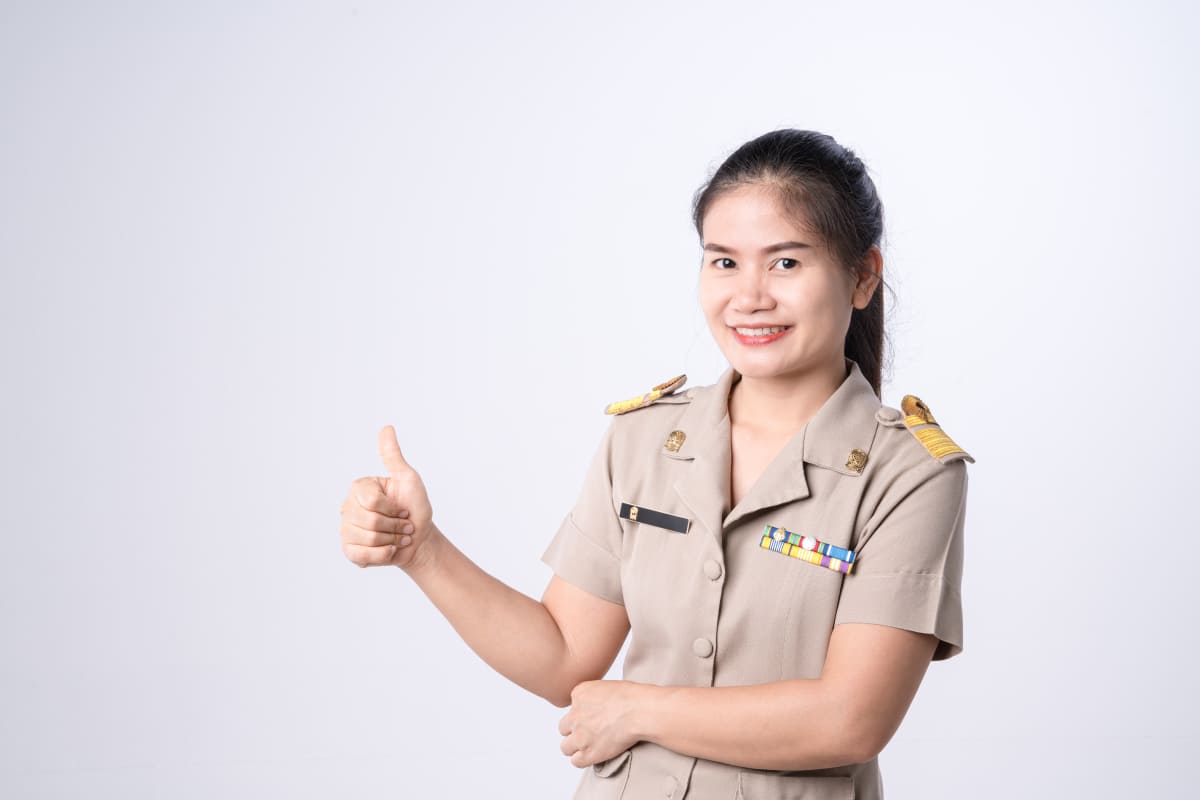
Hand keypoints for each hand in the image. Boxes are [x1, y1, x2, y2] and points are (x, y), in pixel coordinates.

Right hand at [339, 425, 436, 571]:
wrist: (419, 539)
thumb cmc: (414, 507)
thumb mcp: (408, 478)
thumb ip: (393, 456)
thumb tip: (387, 427)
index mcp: (359, 489)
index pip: (372, 501)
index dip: (393, 508)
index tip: (402, 507)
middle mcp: (347, 508)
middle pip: (371, 521)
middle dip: (395, 526)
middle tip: (402, 524)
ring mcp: (345, 530)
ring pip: (368, 539)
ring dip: (392, 540)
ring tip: (396, 536)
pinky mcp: (349, 551)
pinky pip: (362, 556)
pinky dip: (383, 555)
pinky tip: (388, 550)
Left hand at [558, 680, 645, 767]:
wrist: (639, 711)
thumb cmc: (632, 697)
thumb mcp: (606, 685)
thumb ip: (595, 695)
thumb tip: (597, 705)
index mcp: (579, 694)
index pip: (572, 708)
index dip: (583, 714)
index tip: (595, 717)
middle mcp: (575, 715)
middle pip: (563, 728)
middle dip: (574, 731)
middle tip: (590, 732)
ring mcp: (580, 736)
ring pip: (565, 747)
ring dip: (576, 747)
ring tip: (589, 746)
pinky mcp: (589, 753)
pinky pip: (576, 761)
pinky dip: (583, 760)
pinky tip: (593, 755)